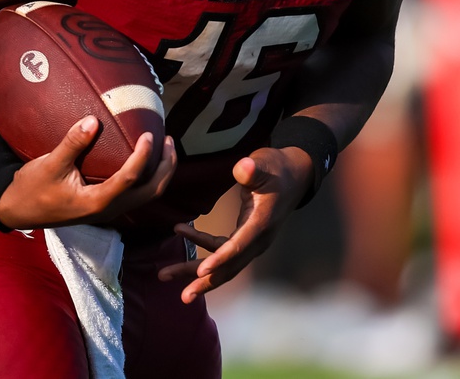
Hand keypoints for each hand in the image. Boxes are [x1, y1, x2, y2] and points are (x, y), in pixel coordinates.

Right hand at [0, 116, 175, 229]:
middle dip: (165, 167)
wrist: (18, 211)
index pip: (130, 179)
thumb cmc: (32, 188)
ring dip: (161, 172)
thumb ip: (72, 143)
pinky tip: (146, 158)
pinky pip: (137, 193)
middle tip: (170, 140)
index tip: (149, 134)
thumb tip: (93, 119)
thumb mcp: (49, 164)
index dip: (143, 156)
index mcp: (96, 202)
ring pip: (147, 195)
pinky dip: (148, 176)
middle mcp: (108, 210)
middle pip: (151, 192)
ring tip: (165, 146)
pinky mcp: (105, 206)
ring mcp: (108, 210)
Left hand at [156, 146, 311, 302]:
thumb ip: (252, 168)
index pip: (239, 246)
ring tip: (166, 274)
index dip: (220, 259)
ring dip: (196, 272)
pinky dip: (201, 246)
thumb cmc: (277, 168)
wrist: (294, 175)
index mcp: (262, 223)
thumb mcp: (265, 163)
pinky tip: (180, 231)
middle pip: (230, 267)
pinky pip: (221, 249)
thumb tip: (242, 168)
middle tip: (183, 296)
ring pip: (223, 264)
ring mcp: (252, 241)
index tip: (201, 271)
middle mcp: (258, 239)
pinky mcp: (245, 237)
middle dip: (205, 282)